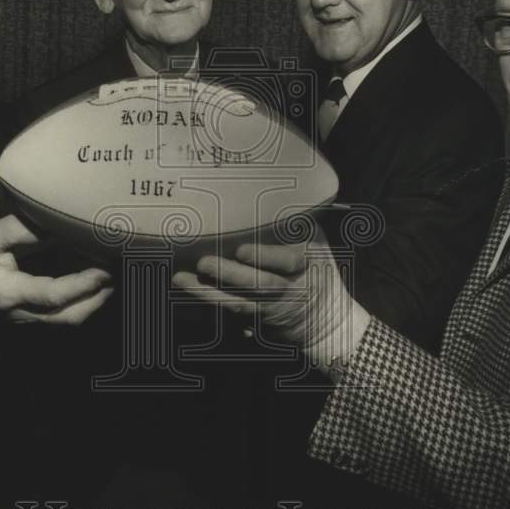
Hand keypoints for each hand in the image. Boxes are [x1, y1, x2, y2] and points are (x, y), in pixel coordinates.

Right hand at [0, 215, 113, 326]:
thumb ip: (18, 229)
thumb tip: (54, 219)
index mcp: (8, 293)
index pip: (50, 295)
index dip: (80, 284)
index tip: (103, 269)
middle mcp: (25, 314)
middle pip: (70, 316)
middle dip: (99, 294)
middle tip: (120, 267)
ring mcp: (36, 322)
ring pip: (75, 319)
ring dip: (100, 296)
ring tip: (117, 270)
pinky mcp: (43, 320)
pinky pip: (73, 314)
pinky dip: (92, 297)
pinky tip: (103, 276)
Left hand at [172, 238, 370, 376]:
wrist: (327, 318)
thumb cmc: (317, 267)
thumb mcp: (316, 242)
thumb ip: (295, 223)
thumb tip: (262, 189)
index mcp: (307, 263)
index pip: (288, 261)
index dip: (265, 257)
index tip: (241, 251)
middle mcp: (290, 288)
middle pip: (260, 284)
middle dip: (230, 275)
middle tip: (203, 263)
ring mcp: (272, 306)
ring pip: (240, 302)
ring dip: (209, 291)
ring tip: (183, 279)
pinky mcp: (257, 318)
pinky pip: (231, 312)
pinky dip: (207, 300)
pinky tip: (186, 288)